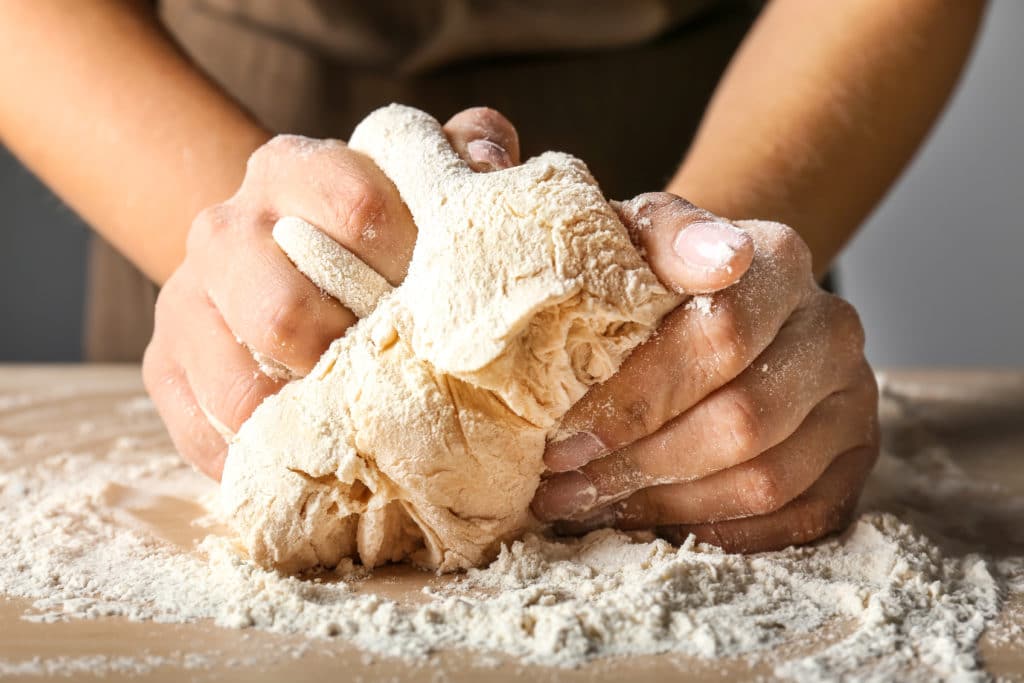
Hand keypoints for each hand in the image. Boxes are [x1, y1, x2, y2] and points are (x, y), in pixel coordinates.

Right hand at [143, 108, 520, 478]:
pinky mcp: (162, 365)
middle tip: (404, 384)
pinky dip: (263, 459)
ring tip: (362, 433)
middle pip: (285, 313)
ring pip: (237, 387)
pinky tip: (312, 459)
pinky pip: (205, 433)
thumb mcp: (415, 175)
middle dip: (353, 362)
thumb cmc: (366, 225)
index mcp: (292, 169)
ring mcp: (184, 301)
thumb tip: (490, 163)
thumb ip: (463, 151)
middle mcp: (225, 227)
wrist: (270, 253)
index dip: (415, 267)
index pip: (359, 211)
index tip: (449, 305)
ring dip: (307, 423)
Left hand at [531, 193, 878, 552]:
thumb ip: (666, 234)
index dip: (635, 399)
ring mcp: (853, 398)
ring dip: (669, 506)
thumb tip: (720, 259)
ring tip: (593, 506)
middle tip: (564, 487)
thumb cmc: (658, 277)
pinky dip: (720, 532)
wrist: (718, 299)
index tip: (563, 438)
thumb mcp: (640, 235)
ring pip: (768, 480)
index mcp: (780, 262)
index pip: (721, 337)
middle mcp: (831, 329)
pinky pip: (801, 520)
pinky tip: (655, 522)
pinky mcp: (856, 457)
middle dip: (641, 463)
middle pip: (744, 420)